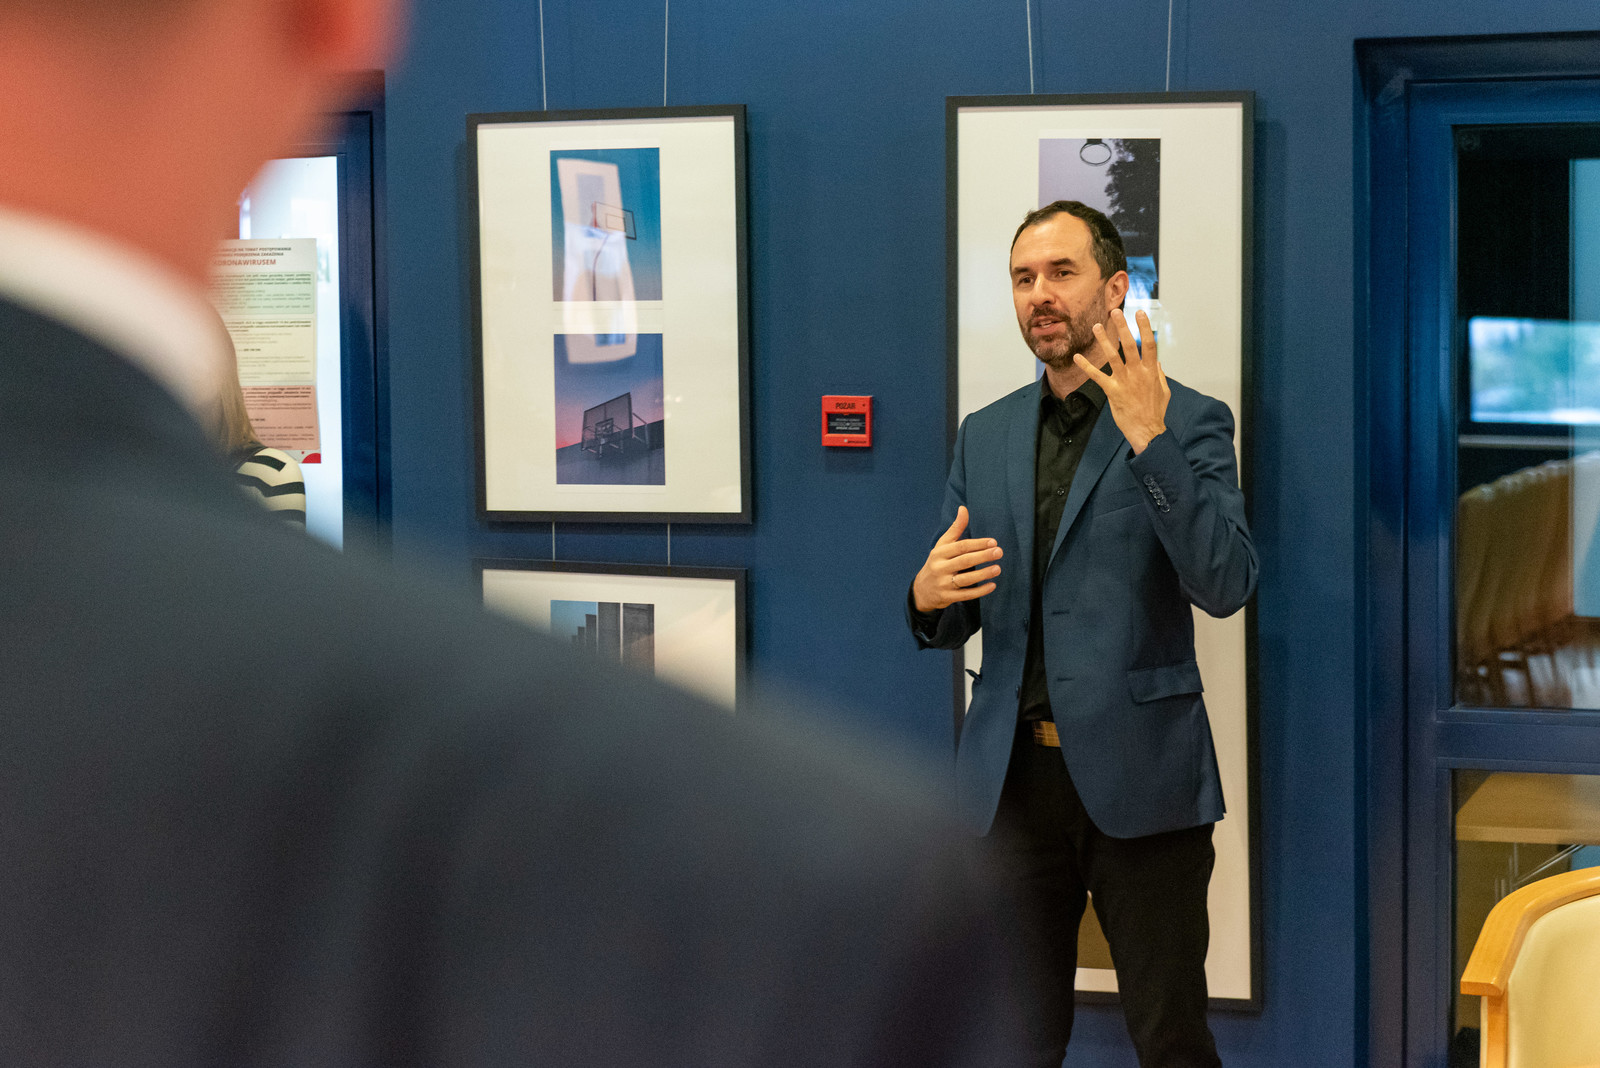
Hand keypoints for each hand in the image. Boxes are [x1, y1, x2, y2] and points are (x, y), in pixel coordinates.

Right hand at [912, 506, 1001, 612]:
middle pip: (964, 561)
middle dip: (983, 556)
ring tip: (998, 569)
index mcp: (939, 553)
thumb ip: (955, 528)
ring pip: (965, 579)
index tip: (993, 542)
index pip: (960, 547)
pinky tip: (992, 585)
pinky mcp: (947, 598)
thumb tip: (963, 508)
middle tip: (999, 552)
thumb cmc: (936, 563)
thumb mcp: (942, 545)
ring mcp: (943, 584)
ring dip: (983, 574)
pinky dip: (979, 591)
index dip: (977, 544)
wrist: (922, 590)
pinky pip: (966, 595)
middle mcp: (940, 568)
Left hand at [1073, 308, 1169, 453]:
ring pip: (1112, 356)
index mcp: (1151, 371)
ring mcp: (1124, 381)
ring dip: (1103, 341)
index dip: (1145, 328)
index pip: (1149, 344)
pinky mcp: (1112, 391)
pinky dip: (1086, 366)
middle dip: (1122, 327)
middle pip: (1130, 345)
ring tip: (1096, 326)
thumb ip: (1159, 375)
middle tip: (1115, 312)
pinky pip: (1097, 376)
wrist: (1147, 431)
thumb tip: (1157, 362)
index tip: (1140, 313)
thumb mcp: (1164, 390)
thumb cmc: (1155, 412)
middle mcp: (1138, 373)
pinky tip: (1077, 357)